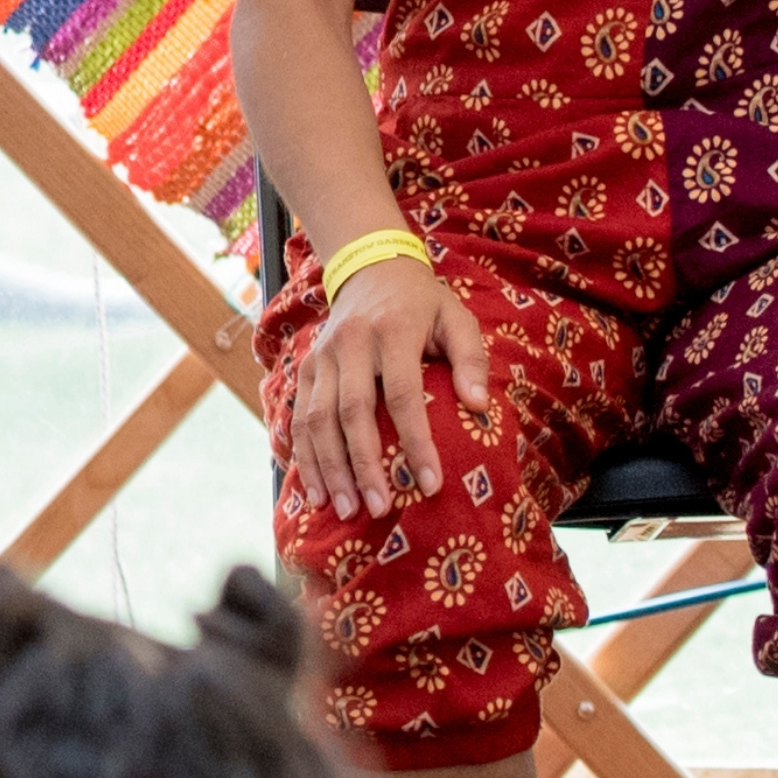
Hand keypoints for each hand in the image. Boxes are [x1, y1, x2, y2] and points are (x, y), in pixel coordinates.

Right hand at [284, 248, 492, 520]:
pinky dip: (304, 456)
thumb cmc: (423, 304)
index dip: (415, 441)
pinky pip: (299, 417)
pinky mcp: (306, 367)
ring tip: (343, 510)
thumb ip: (471, 359)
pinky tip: (314, 490)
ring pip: (317, 419)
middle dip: (363, 465)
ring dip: (329, 468)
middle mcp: (350, 344)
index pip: (402, 394)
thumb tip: (478, 406)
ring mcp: (322, 356)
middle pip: (352, 412)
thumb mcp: (456, 318)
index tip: (430, 484)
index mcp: (393, 331)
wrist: (370, 268)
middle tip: (377, 509)